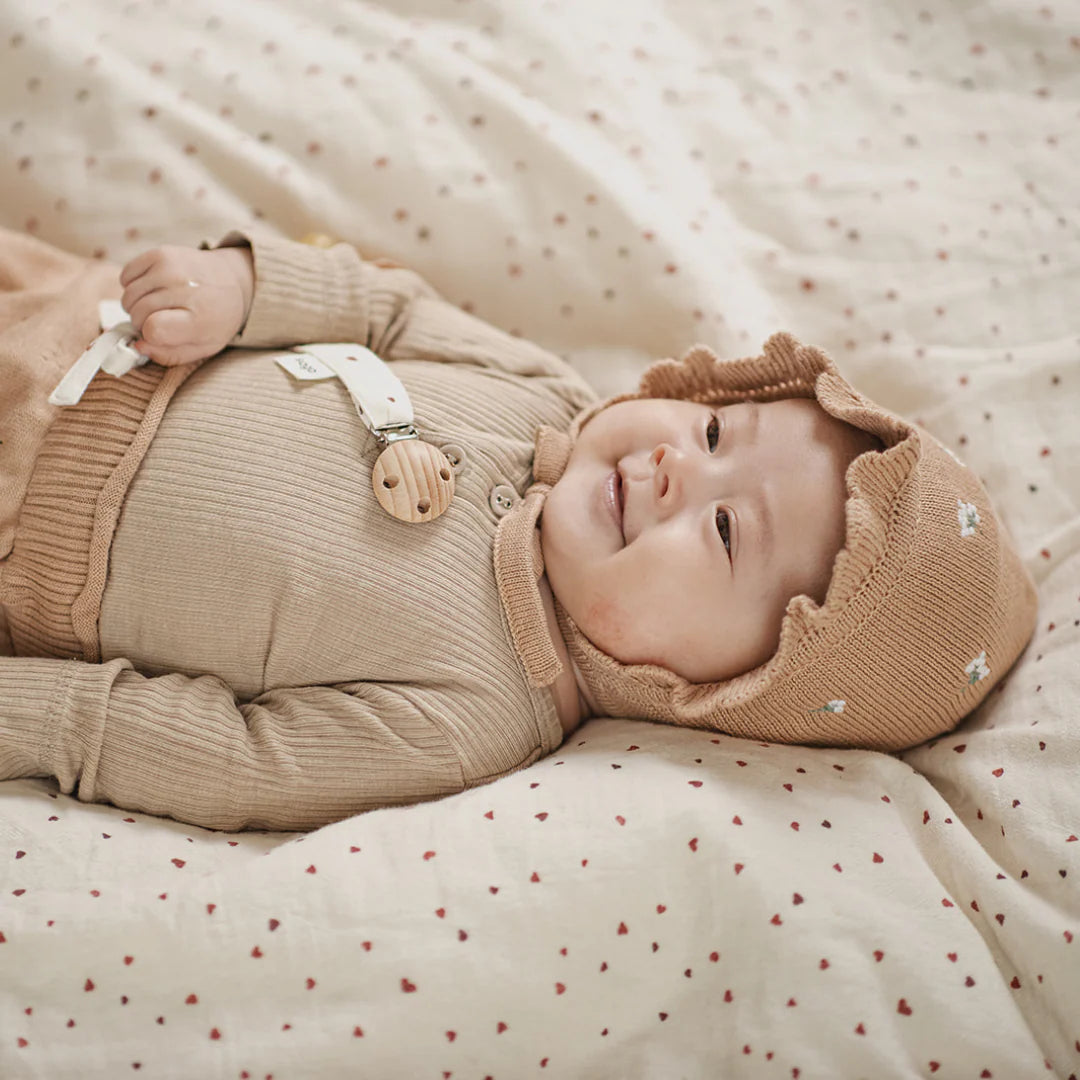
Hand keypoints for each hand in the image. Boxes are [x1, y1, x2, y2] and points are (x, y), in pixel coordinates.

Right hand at [118, 245, 254, 365]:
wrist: (232, 280)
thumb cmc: (215, 319)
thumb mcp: (204, 347)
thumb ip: (170, 354)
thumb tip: (138, 346)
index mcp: (200, 317)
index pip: (154, 328)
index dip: (150, 335)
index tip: (161, 333)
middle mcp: (185, 288)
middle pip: (137, 313)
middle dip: (142, 323)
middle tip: (160, 321)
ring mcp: (171, 267)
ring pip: (128, 296)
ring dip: (136, 306)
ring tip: (157, 306)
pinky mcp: (160, 253)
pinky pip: (126, 276)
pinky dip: (132, 286)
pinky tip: (152, 290)